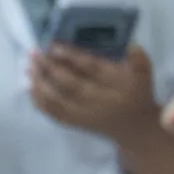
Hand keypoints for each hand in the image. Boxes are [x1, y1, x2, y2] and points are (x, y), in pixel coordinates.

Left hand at [29, 45, 160, 141]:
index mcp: (118, 88)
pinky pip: (53, 114)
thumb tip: (130, 44)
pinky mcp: (75, 124)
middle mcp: (100, 103)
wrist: (134, 129)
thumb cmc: (137, 95)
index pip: (92, 70)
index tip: (54, 45)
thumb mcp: (144, 76)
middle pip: (70, 85)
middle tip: (35, 53)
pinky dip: (38, 101)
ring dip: (40, 83)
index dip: (72, 57)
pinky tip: (29, 86)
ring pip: (58, 101)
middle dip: (50, 69)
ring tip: (28, 65)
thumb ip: (138, 60)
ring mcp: (85, 116)